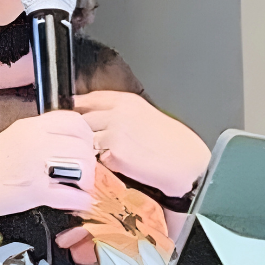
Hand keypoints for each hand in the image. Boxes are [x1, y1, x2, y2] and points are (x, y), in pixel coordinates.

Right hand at [0, 111, 97, 217]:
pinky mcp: (36, 192)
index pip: (73, 121)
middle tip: (86, 171)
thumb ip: (42, 135)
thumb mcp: (14, 136)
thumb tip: (70, 141)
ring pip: (82, 168)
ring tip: (82, 186)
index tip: (85, 145)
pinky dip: (81, 201)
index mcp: (30, 126)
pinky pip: (71, 195)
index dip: (85, 135)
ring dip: (88, 180)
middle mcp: (35, 142)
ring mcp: (36, 167)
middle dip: (90, 162)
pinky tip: (80, 202)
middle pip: (82, 146)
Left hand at [75, 90, 209, 197]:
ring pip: (87, 140)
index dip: (80, 107)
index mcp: (128, 101)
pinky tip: (122, 165)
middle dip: (84, 130)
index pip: (91, 98)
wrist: (188, 165)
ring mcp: (113, 133)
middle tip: (93, 141)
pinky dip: (105, 164)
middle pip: (83, 119)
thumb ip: (124, 114)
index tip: (76, 113)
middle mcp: (118, 114)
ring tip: (111, 155)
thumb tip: (104, 119)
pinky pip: (98, 159)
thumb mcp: (149, 116)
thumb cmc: (176, 144)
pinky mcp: (113, 154)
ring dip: (92, 148)